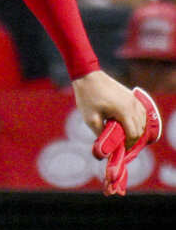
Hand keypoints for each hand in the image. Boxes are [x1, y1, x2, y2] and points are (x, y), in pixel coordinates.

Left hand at [72, 70, 156, 194]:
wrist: (88, 77)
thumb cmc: (87, 97)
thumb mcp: (90, 119)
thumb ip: (100, 134)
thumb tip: (104, 150)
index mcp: (124, 112)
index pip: (134, 135)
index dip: (129, 145)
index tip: (121, 152)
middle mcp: (134, 106)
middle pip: (140, 130)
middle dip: (133, 140)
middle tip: (122, 147)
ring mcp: (135, 101)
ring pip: (143, 122)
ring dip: (136, 131)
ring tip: (124, 138)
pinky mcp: (133, 97)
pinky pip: (141, 113)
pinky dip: (137, 122)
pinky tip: (128, 127)